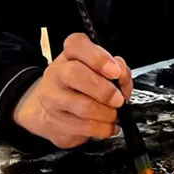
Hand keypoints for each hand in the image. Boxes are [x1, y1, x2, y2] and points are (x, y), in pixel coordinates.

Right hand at [13, 33, 132, 148]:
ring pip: (82, 106)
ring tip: (113, 115)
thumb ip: (116, 69)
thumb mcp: (100, 71)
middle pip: (75, 74)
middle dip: (104, 90)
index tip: (115, 72)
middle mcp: (56, 73)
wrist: (51, 111)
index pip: (77, 44)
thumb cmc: (82, 86)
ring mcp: (52, 98)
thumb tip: (122, 77)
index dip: (98, 57)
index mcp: (70, 55)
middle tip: (118, 100)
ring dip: (106, 113)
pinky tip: (108, 127)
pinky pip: (83, 127)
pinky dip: (103, 129)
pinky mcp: (55, 122)